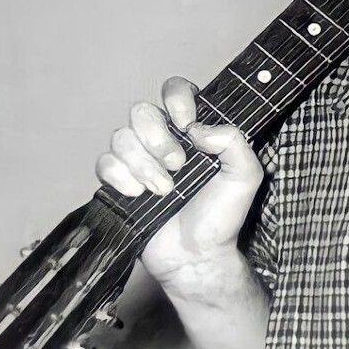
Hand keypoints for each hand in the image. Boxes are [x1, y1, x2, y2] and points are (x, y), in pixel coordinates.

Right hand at [94, 76, 263, 289]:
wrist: (197, 256)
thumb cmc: (222, 215)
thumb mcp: (245, 175)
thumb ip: (234, 141)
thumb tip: (198, 128)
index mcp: (193, 130)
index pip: (175, 91)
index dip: (176, 99)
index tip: (187, 124)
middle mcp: (163, 139)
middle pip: (142, 111)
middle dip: (158, 138)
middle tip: (179, 165)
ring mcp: (138, 160)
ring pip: (121, 137)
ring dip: (143, 164)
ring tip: (165, 190)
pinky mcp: (119, 183)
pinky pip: (104, 164)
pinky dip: (120, 178)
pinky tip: (139, 195)